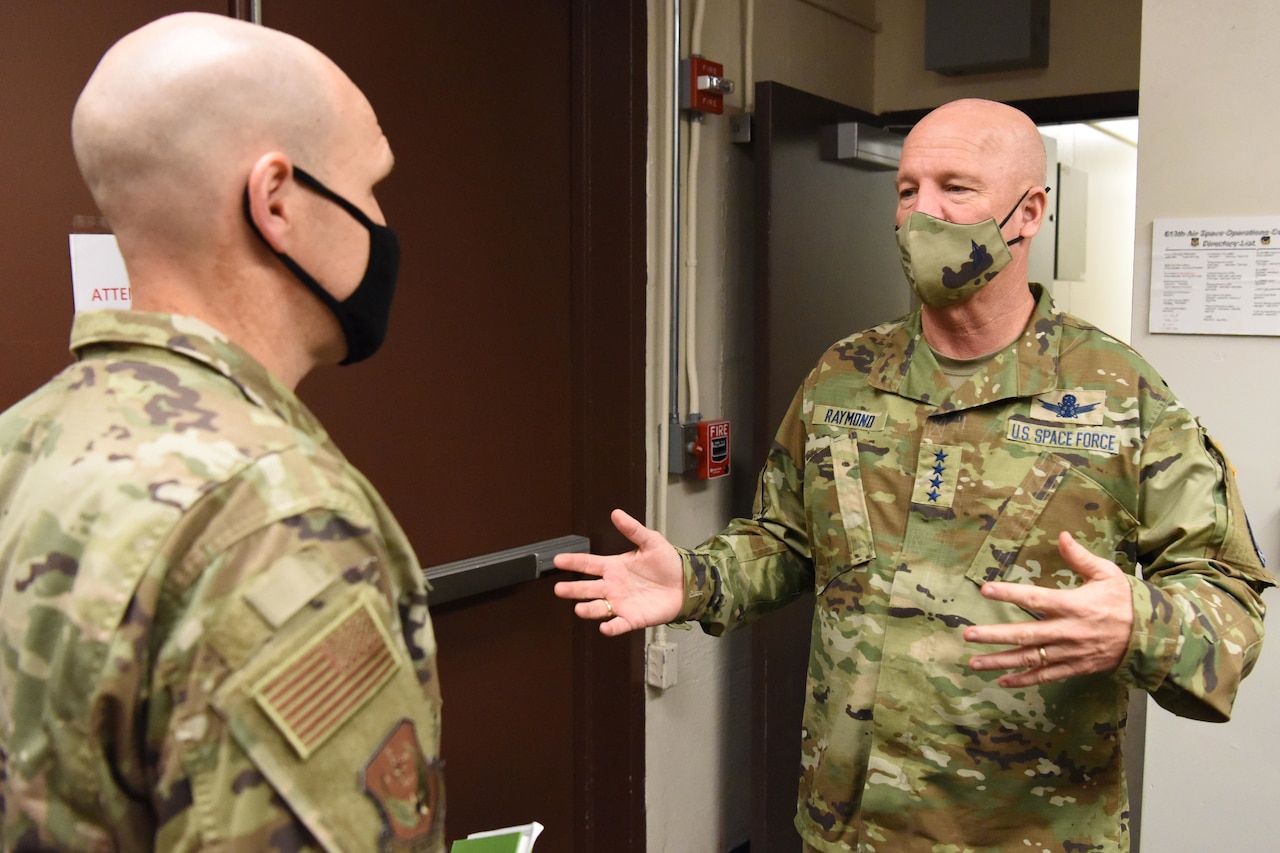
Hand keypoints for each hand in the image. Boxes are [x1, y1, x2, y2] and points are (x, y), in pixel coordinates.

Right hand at [553, 509, 684, 636]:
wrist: (686, 583)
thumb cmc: (666, 563)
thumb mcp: (651, 541)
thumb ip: (633, 529)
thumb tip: (616, 513)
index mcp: (613, 567)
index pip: (588, 564)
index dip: (573, 562)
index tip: (557, 559)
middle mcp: (612, 586)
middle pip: (587, 589)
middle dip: (572, 590)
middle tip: (559, 589)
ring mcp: (621, 604)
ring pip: (598, 608)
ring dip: (588, 610)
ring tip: (579, 609)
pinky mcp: (633, 618)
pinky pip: (619, 624)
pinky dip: (611, 627)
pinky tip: (605, 628)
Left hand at [964, 531, 1133, 686]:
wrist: (1152, 637)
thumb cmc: (1126, 601)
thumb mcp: (1107, 574)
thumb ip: (1080, 557)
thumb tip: (1062, 536)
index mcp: (1074, 605)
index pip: (1035, 598)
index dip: (1010, 594)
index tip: (985, 590)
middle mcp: (1068, 631)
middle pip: (1025, 634)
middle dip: (994, 636)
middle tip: (968, 635)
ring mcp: (1071, 652)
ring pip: (1031, 659)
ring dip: (1001, 662)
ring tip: (974, 663)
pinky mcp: (1076, 667)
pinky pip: (1047, 676)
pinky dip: (1025, 680)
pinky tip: (1003, 680)